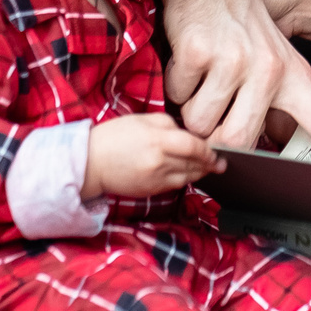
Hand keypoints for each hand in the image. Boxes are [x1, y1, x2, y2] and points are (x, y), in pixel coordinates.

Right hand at [85, 113, 221, 198]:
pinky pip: (175, 185)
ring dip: (200, 173)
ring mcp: (155, 179)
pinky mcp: (151, 190)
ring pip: (188, 177)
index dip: (209, 150)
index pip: (194, 147)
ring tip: (208, 167)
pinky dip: (185, 179)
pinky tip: (188, 173)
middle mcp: (159, 162)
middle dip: (210, 163)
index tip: (217, 151)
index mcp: (157, 140)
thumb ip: (168, 124)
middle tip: (220, 162)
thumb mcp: (141, 120)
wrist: (89, 163)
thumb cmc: (113, 137)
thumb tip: (188, 134)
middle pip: (194, 164)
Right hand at [162, 0, 310, 165]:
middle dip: (215, 138)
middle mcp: (266, 69)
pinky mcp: (197, 52)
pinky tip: (189, 60)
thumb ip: (287, 89)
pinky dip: (176, 85)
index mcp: (290, 74)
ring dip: (192, 108)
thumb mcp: (275, 53)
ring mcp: (231, 60)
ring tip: (202, 79)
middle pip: (237, 139)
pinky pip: (177, 94)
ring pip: (200, 122)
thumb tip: (304, 111)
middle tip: (211, 118)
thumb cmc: (240, 24)